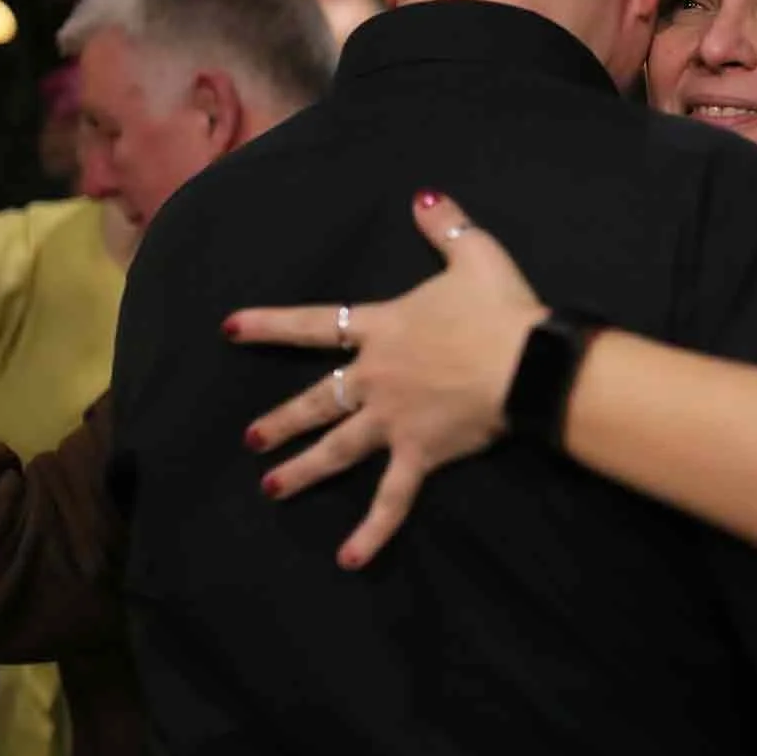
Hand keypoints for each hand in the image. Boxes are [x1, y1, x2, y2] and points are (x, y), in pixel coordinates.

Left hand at [223, 192, 547, 569]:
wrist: (526, 362)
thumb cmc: (501, 308)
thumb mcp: (475, 254)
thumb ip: (444, 225)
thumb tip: (422, 196)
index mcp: (383, 329)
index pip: (315, 324)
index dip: (271, 325)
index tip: (230, 328)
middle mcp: (376, 378)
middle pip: (318, 399)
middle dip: (282, 418)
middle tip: (252, 438)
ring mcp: (393, 420)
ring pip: (337, 449)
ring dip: (302, 469)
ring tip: (270, 487)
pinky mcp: (420, 454)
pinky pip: (392, 500)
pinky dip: (371, 531)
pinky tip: (346, 559)